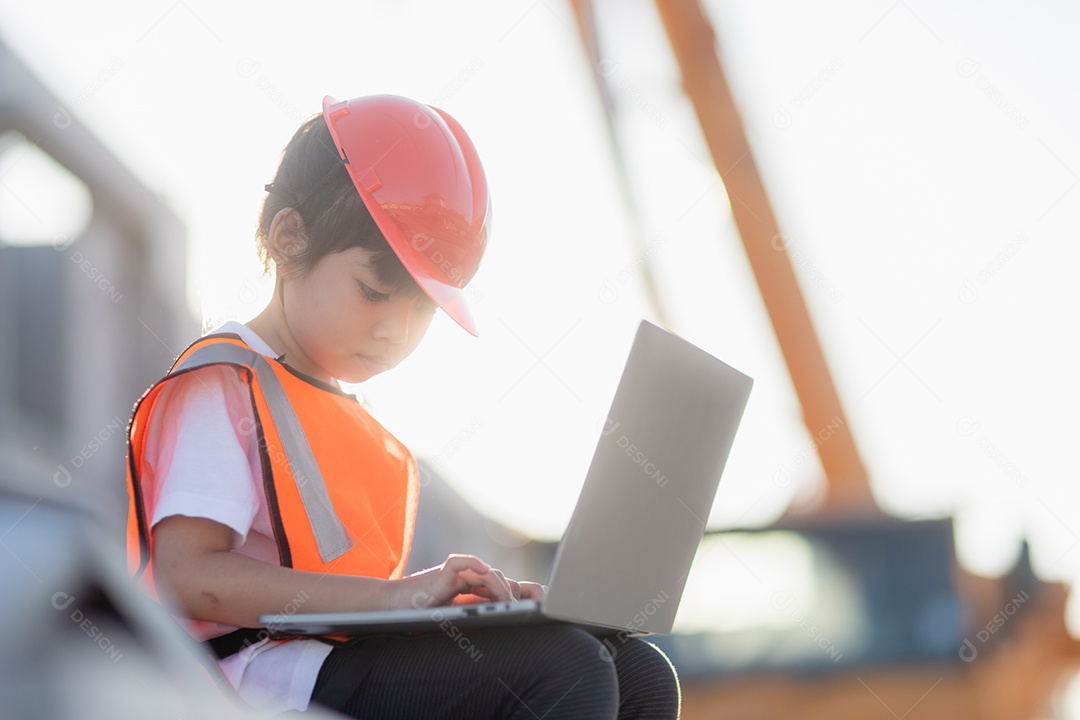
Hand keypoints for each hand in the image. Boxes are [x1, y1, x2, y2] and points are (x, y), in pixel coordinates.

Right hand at [388, 554, 517, 609]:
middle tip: (518, 609)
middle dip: (509, 593)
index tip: (524, 609)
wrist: (389, 608)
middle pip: (495, 579)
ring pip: (485, 572)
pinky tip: (485, 571)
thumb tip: (495, 636)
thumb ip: (468, 619)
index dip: (510, 597)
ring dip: (499, 586)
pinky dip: (473, 563)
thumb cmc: (415, 617)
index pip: (495, 588)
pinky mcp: (441, 573)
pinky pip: (460, 562)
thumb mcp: (449, 621)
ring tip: (507, 601)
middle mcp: (462, 579)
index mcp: (466, 589)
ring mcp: (453, 575)